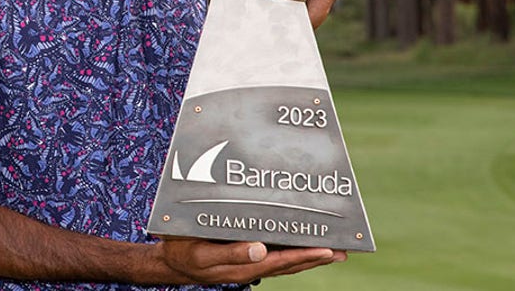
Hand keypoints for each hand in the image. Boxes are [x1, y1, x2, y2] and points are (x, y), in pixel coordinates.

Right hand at [157, 237, 344, 284]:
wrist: (172, 263)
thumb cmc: (184, 252)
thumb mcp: (202, 253)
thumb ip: (231, 252)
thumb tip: (261, 250)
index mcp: (242, 267)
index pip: (281, 261)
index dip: (304, 255)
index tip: (326, 249)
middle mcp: (251, 268)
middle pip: (290, 264)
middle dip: (316, 257)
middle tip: (342, 251)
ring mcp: (250, 265)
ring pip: (287, 263)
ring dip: (310, 257)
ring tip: (333, 251)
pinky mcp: (246, 260)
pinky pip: (277, 259)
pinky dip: (294, 254)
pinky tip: (305, 248)